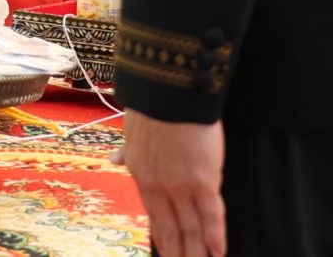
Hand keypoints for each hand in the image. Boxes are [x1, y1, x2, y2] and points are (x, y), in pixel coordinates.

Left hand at [118, 109, 225, 256]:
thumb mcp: (131, 133)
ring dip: (197, 252)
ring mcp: (182, 186)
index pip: (156, 218)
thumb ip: (126, 152)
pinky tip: (218, 252)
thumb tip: (114, 159)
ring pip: (192, 229)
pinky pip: (211, 214)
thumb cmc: (151, 106)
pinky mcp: (204, 179)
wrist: (167, 92)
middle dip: (179, 254)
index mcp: (142, 177)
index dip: (164, 241)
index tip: (168, 255)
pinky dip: (215, 236)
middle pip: (173, 231)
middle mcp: (160, 188)